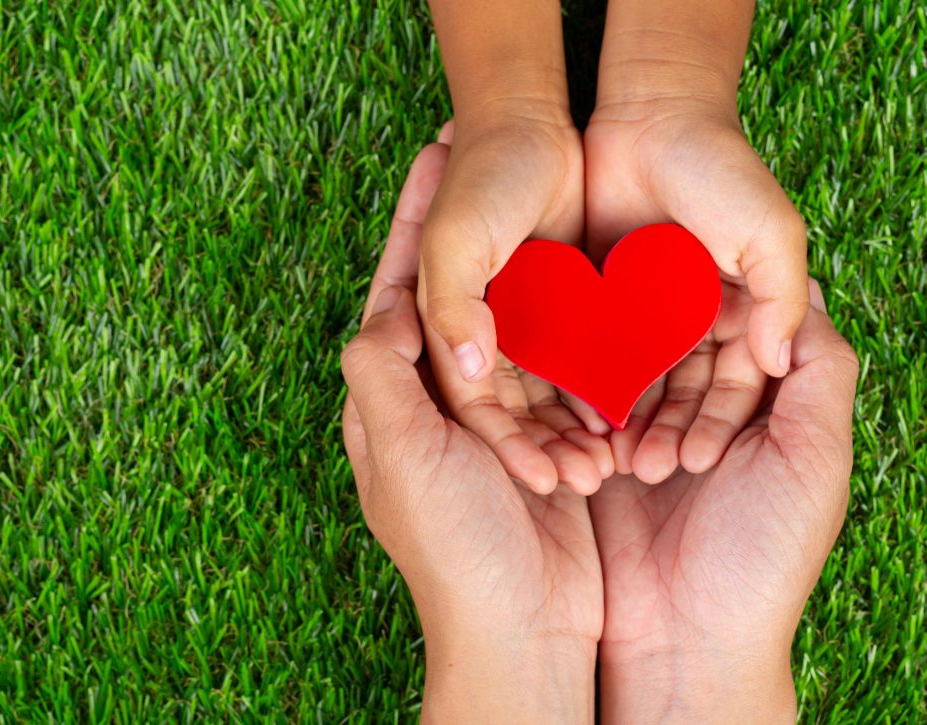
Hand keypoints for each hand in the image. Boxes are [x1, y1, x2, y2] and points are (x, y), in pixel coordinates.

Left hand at [342, 143, 601, 721]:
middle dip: (474, 231)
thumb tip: (387, 303)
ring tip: (551, 208)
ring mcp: (490, 419)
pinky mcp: (541, 439)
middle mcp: (437, 401)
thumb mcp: (400, 451)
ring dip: (534, 277)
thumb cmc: (452, 546)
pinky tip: (595, 294)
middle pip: (457, 295)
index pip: (400, 289)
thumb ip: (382, 370)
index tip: (435, 156)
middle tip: (491, 160)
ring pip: (514, 327)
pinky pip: (558, 372)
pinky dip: (575, 339)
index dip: (415, 220)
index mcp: (393, 395)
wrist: (522, 630)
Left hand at [582, 101, 809, 478]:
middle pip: (675, 395)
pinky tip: (567, 417)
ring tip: (600, 460)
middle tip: (639, 473)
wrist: (650, 115)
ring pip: (628, 382)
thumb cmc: (720, 170)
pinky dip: (578, 382)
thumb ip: (781, 298)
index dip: (716, 425)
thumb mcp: (770, 232)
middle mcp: (684, 324)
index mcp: (736, 317)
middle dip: (660, 434)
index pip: (731, 389)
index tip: (694, 460)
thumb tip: (779, 363)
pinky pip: (584, 350)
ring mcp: (635, 314)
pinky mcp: (590, 299)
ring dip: (617, 421)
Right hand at [587, 280, 857, 721]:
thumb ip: (821, 369)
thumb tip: (802, 290)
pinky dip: (596, 421)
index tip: (703, 332)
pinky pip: (590, 403)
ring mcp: (649, 425)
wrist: (684, 641)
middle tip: (680, 435)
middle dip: (677, 378)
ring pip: (633, 367)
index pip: (746, 326)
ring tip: (649, 469)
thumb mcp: (816, 458)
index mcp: (768, 403)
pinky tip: (605, 455)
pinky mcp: (600, 448)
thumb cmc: (761, 555)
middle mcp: (708, 407)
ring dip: (637, 407)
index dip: (727, 323)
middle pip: (682, 340)